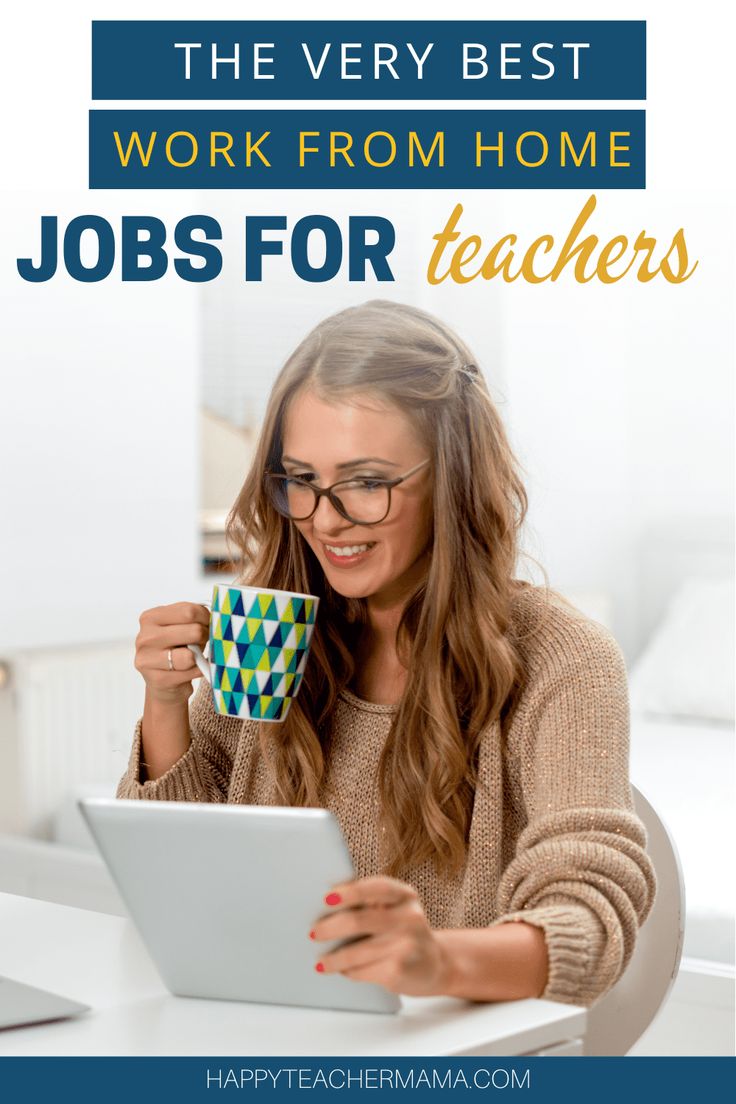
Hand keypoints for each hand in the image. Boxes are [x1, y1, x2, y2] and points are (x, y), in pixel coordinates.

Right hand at [135, 602, 209, 706]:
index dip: (206, 618)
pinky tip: (191, 670)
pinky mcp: (158, 680)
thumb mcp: (181, 627)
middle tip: (202, 641)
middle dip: (205, 637)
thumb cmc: (177, 649)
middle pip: (194, 631)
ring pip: (190, 656)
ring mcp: (149, 660)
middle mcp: (145, 637)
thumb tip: (217, 618)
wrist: (164, 682)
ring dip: (199, 656)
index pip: (189, 611)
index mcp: (150, 618)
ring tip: (194, 657)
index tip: (208, 623)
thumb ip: (193, 618)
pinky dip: (198, 671)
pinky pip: (191, 673)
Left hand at [310, 875, 450, 995]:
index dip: (349, 892)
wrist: (436, 965)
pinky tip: (343, 971)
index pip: (375, 887)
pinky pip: (362, 971)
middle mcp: (409, 917)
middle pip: (359, 920)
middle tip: (313, 933)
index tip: (326, 897)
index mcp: (405, 895)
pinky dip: (349, 971)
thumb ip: (369, 903)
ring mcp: (406, 944)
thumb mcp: (396, 910)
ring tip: (320, 962)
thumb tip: (325, 905)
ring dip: (333, 958)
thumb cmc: (403, 932)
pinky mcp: (399, 970)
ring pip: (356, 951)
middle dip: (330, 928)